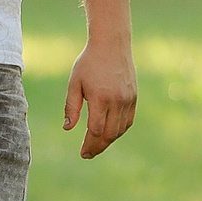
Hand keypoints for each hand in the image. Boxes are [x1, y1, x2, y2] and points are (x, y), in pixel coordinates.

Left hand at [64, 36, 136, 158]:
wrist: (112, 45)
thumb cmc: (89, 63)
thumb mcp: (74, 83)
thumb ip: (71, 107)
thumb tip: (67, 128)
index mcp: (101, 98)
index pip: (95, 130)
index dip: (89, 144)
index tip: (82, 153)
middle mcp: (117, 101)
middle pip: (109, 133)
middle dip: (98, 147)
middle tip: (88, 155)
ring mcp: (128, 99)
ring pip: (120, 129)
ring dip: (109, 140)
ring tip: (96, 146)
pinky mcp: (134, 97)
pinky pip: (128, 120)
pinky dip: (119, 130)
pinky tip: (109, 134)